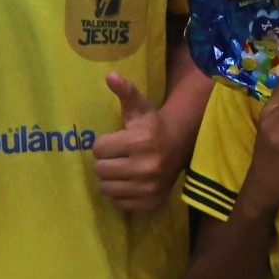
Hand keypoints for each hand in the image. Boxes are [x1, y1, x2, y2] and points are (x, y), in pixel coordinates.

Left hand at [89, 71, 170, 213]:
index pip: (98, 149)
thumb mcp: (139, 107)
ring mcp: (149, 186)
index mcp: (140, 141)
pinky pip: (119, 203)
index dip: (103, 144)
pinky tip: (130, 181)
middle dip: (105, 161)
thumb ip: (124, 91)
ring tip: (121, 169)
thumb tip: (110, 75)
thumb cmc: (152, 125)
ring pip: (106, 188)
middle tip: (117, 156)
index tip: (115, 141)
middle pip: (100, 170)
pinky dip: (120, 193)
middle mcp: (146, 166)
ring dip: (110, 179)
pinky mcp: (151, 201)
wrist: (179, 145)